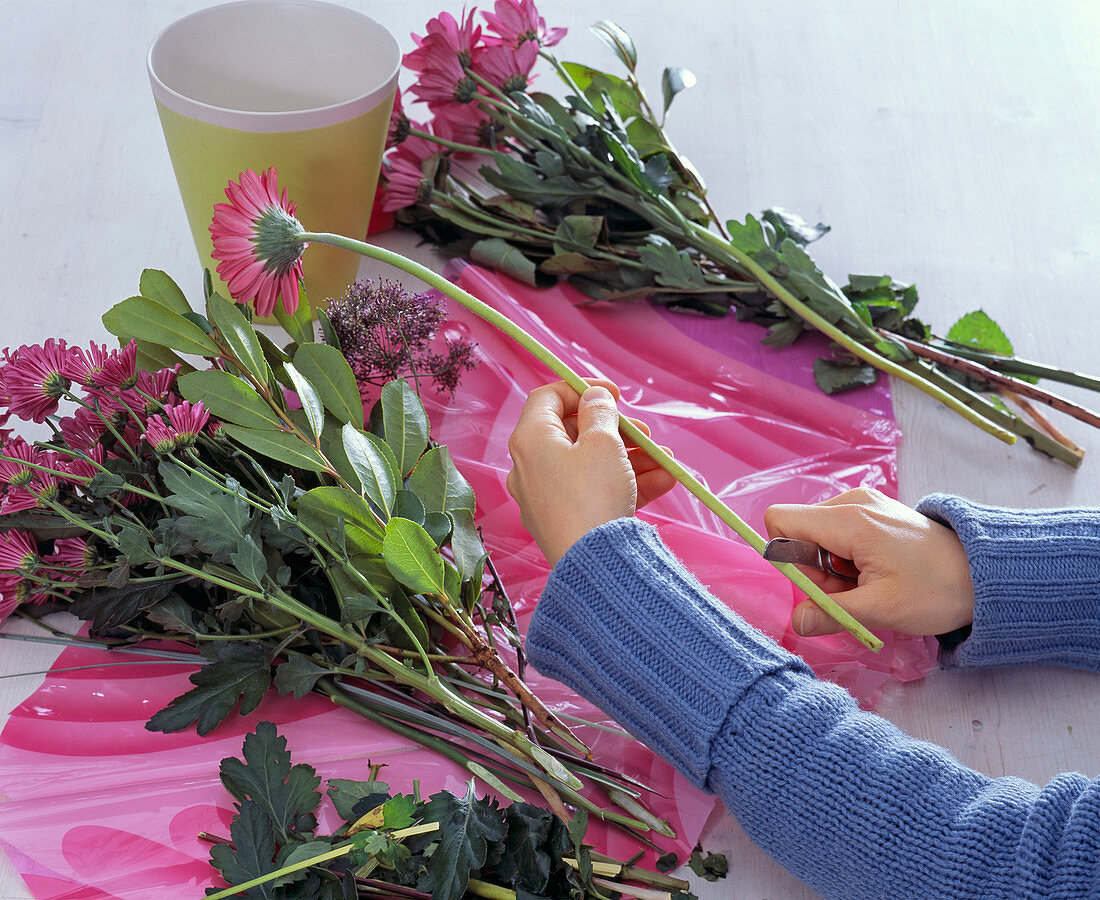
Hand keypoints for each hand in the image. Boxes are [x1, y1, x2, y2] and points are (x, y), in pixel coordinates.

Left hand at [506, 380, 676, 566]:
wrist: (594, 564)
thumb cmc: (594, 495)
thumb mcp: (603, 443)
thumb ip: (600, 413)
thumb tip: (594, 398)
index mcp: (531, 440)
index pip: (548, 398)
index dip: (582, 389)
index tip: (614, 394)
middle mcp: (530, 467)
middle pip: (574, 433)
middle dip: (616, 430)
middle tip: (645, 434)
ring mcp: (546, 497)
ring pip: (589, 465)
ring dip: (629, 458)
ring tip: (664, 460)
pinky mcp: (564, 521)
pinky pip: (593, 492)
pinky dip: (624, 484)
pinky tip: (663, 482)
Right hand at [764, 487, 973, 636]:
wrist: (985, 572)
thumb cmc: (936, 590)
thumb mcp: (881, 609)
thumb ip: (832, 613)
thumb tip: (796, 622)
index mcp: (847, 519)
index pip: (780, 520)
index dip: (785, 556)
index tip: (817, 583)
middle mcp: (850, 502)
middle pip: (799, 534)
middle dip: (815, 570)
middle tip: (854, 592)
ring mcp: (863, 503)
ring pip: (817, 537)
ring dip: (832, 569)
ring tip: (871, 584)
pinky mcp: (873, 511)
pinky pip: (837, 533)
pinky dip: (846, 558)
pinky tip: (877, 572)